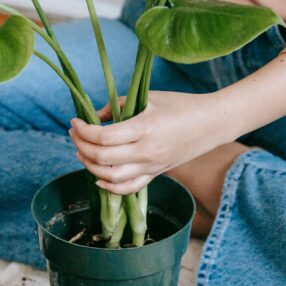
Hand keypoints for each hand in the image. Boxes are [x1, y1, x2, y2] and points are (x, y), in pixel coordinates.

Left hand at [69, 91, 231, 194]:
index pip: (103, 137)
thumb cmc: (181, 105)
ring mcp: (151, 166)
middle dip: (81, 145)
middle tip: (75, 133)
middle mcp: (146, 151)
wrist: (211, 124)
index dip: (83, 130)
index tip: (75, 121)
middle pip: (102, 157)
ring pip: (111, 176)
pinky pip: (128, 188)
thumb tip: (94, 117)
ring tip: (82, 151)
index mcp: (144, 128)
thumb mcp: (149, 98)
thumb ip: (118, 106)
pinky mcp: (155, 174)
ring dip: (90, 165)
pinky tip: (98, 176)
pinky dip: (109, 186)